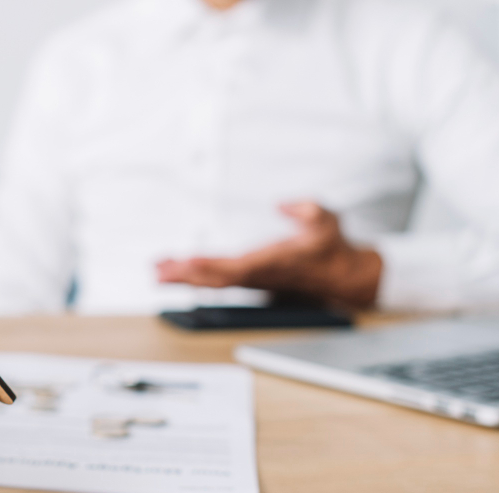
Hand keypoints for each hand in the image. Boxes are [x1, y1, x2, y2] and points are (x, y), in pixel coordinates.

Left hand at [156, 202, 382, 308]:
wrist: (341, 277)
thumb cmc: (330, 247)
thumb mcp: (327, 222)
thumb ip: (307, 211)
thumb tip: (283, 204)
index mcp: (273, 262)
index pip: (236, 267)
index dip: (211, 266)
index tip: (188, 263)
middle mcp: (258, 275)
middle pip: (216, 279)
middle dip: (187, 276)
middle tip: (159, 272)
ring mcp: (252, 280)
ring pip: (213, 281)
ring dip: (185, 278)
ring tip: (158, 271)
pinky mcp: (249, 279)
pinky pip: (217, 280)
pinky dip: (195, 276)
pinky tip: (177, 270)